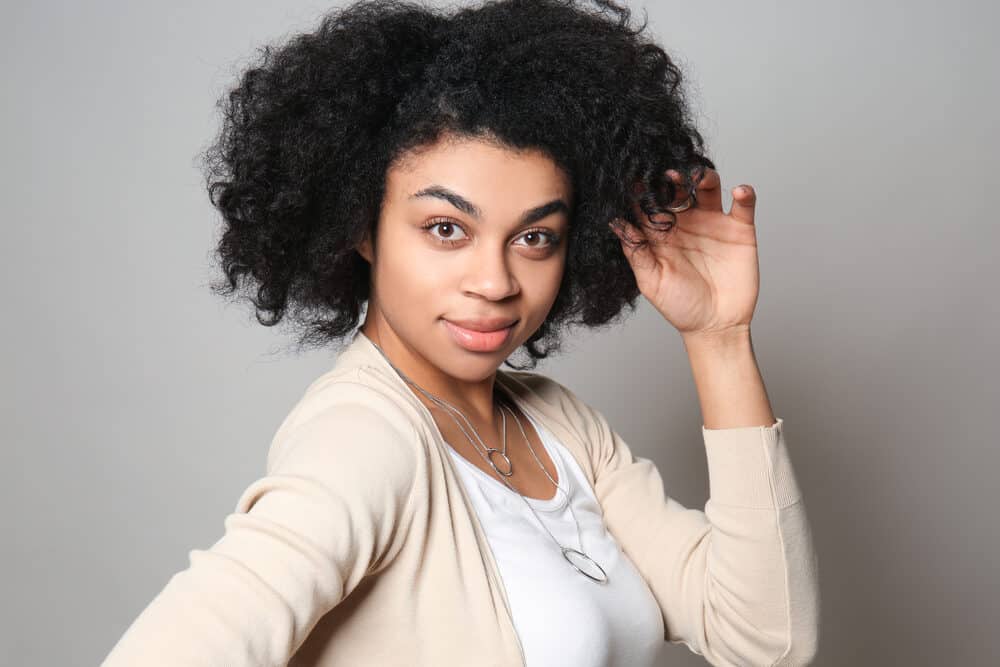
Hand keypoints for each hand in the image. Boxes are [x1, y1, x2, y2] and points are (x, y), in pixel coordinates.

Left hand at [608, 167, 759, 337]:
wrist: (715, 326)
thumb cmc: (679, 306)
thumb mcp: (651, 280)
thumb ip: (636, 251)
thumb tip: (616, 223)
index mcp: (660, 231)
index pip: (649, 203)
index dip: (643, 190)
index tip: (635, 177)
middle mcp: (685, 221)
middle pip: (678, 189)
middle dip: (672, 179)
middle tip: (667, 175)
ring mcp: (712, 222)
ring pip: (708, 188)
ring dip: (703, 177)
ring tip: (698, 177)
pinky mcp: (739, 229)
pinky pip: (744, 205)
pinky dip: (744, 195)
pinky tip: (739, 192)